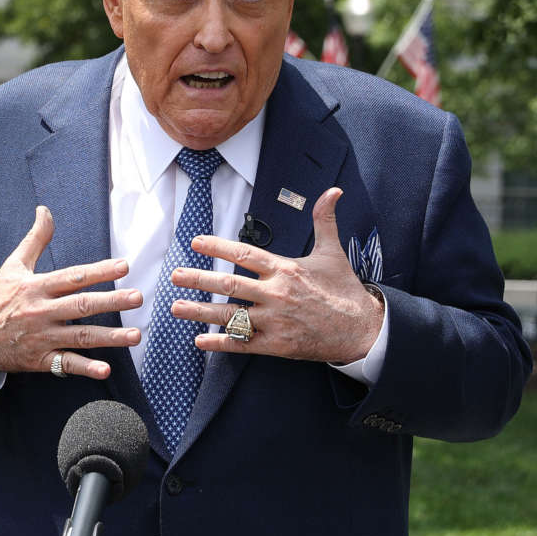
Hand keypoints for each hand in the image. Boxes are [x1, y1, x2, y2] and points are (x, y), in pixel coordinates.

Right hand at [0, 206, 142, 379]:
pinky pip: (66, 364)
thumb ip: (34, 239)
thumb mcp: (13, 266)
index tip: (124, 266)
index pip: (73, 277)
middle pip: (82, 306)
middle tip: (137, 297)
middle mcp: (42, 312)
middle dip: (112, 302)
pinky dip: (86, 368)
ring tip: (136, 335)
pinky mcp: (40, 360)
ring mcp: (42, 338)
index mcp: (37, 287)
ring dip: (110, 337)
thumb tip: (45, 210)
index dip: (99, 271)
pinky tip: (106, 370)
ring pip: (80, 337)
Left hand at [172, 188, 382, 364]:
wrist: (361, 329)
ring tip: (176, 307)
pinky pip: (243, 343)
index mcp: (285, 269)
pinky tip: (200, 341)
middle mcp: (276, 294)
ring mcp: (275, 321)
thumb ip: (325, 221)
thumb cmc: (344, 289)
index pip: (245, 254)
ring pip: (230, 315)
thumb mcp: (333, 252)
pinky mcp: (278, 345)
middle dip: (198, 279)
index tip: (195, 242)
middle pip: (229, 284)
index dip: (218, 246)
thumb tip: (333, 190)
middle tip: (175, 276)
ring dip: (200, 311)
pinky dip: (220, 343)